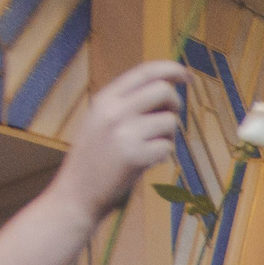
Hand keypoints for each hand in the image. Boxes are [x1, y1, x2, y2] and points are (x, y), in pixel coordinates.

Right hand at [47, 62, 186, 221]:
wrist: (75, 195)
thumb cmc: (94, 160)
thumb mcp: (101, 121)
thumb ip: (127, 104)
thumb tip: (166, 91)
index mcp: (105, 99)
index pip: (144, 71)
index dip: (171, 69)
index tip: (188, 76)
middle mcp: (113, 111)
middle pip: (164, 90)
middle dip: (174, 105)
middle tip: (166, 123)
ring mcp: (122, 133)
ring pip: (170, 121)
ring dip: (168, 137)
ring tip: (148, 149)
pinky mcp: (133, 156)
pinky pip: (167, 147)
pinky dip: (162, 156)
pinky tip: (144, 163)